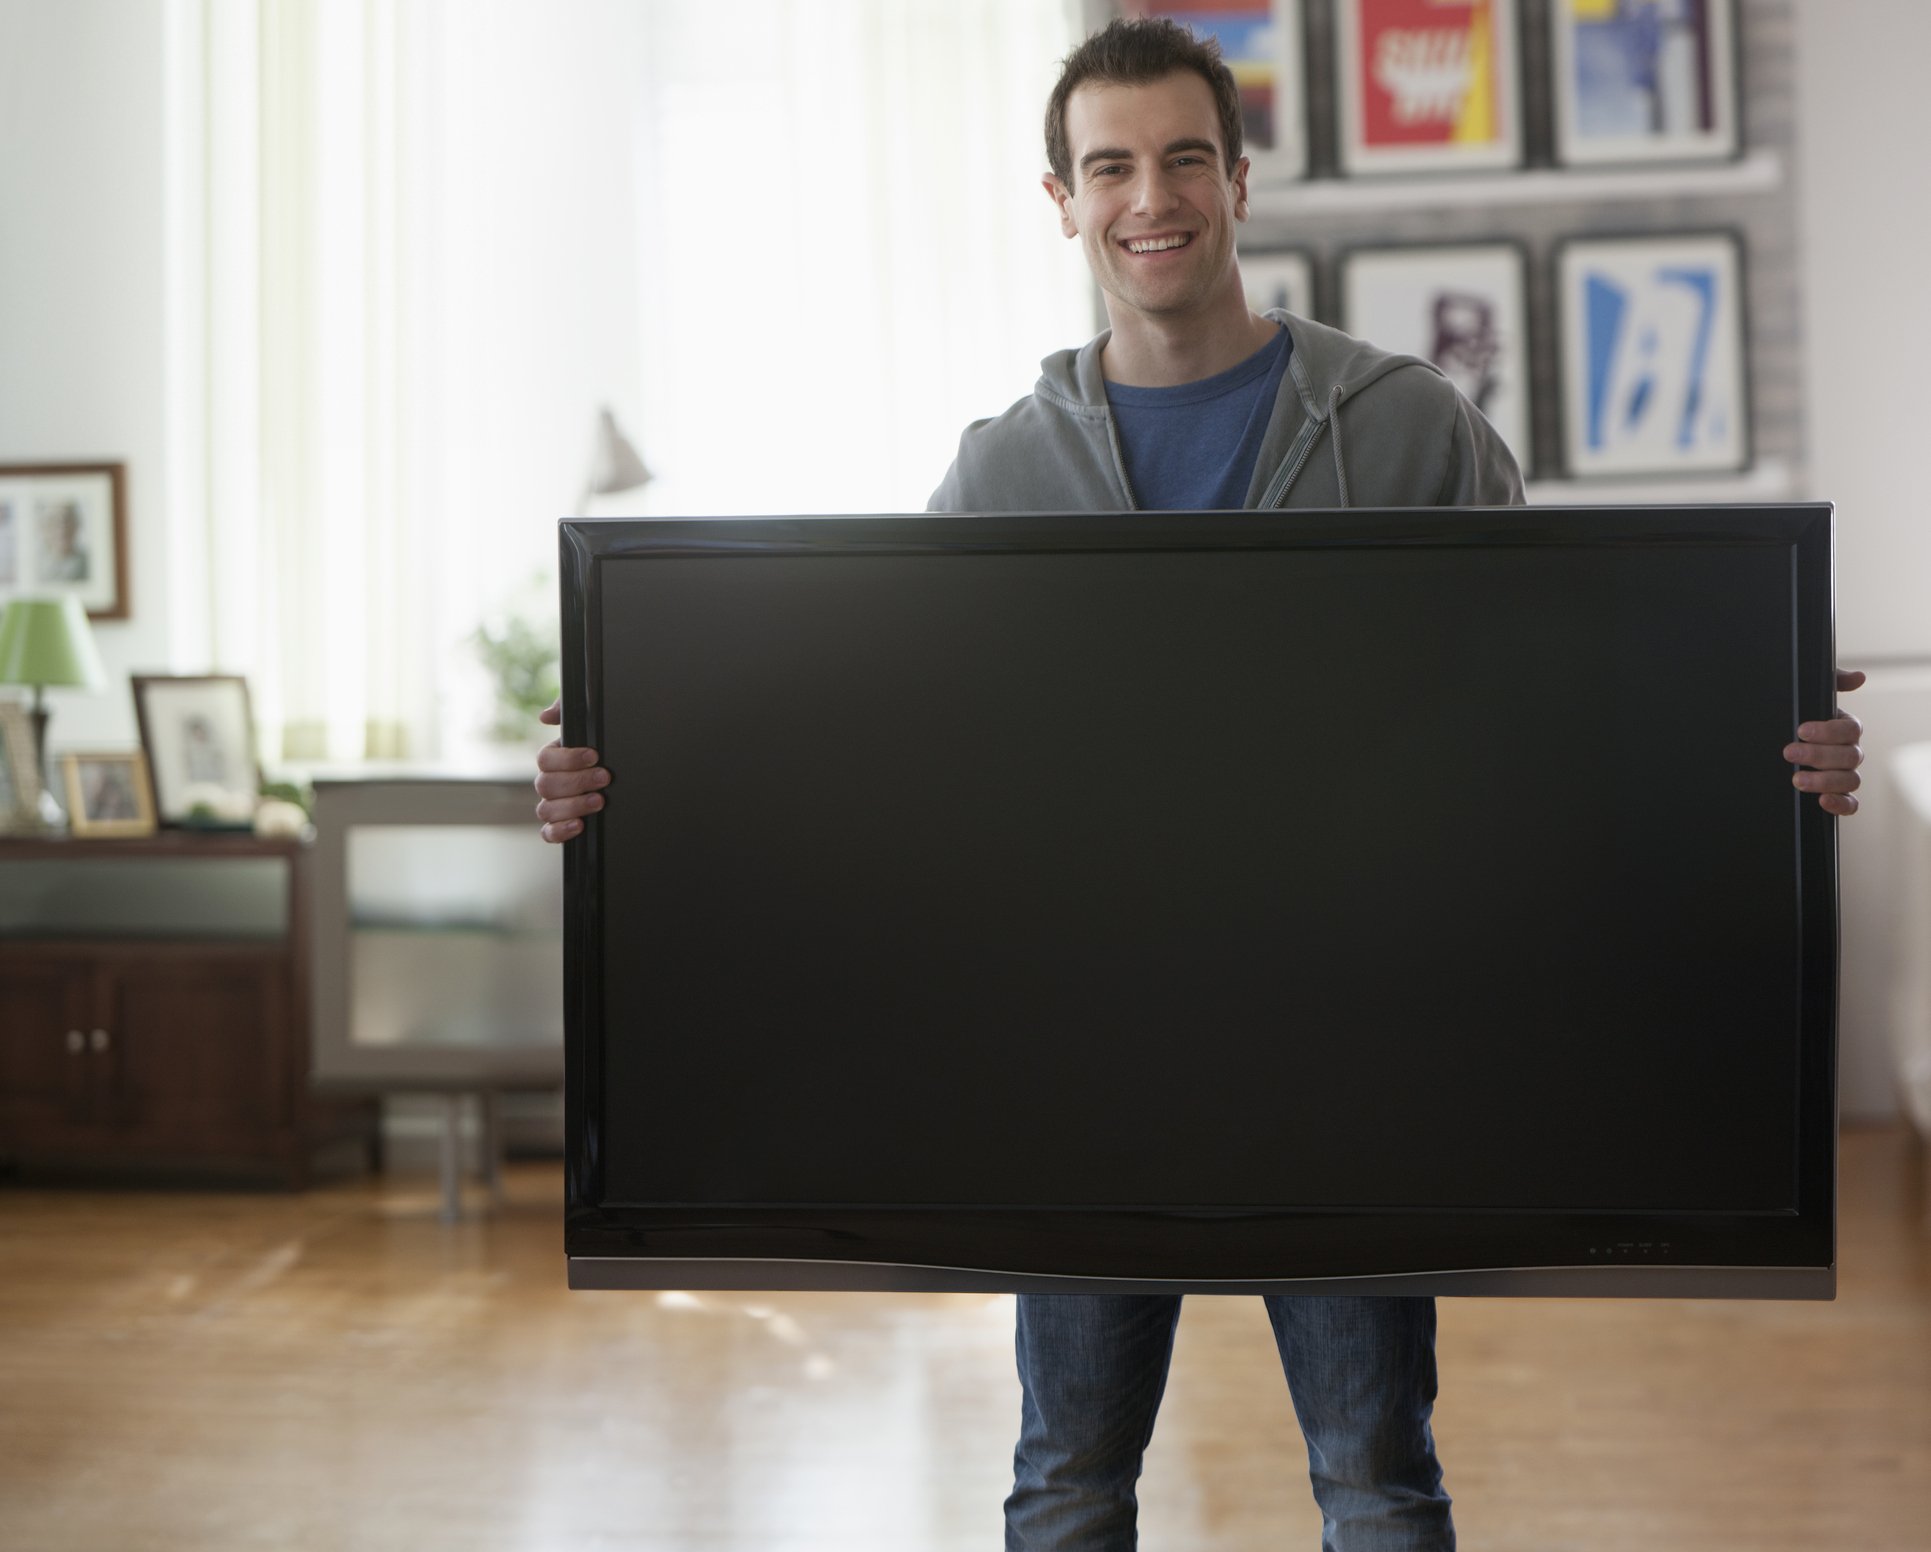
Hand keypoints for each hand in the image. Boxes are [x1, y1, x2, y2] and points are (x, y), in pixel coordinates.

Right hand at [534, 696, 609, 842]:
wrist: (621, 774)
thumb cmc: (601, 748)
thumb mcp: (590, 724)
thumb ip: (567, 710)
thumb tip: (546, 716)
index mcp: (555, 758)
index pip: (546, 759)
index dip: (568, 759)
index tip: (594, 756)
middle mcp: (550, 782)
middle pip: (546, 785)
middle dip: (577, 782)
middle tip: (604, 778)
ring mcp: (553, 804)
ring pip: (546, 809)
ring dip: (572, 806)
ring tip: (599, 801)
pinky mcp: (560, 825)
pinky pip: (548, 833)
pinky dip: (560, 831)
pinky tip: (579, 825)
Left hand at [1785, 669, 1865, 816]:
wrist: (1765, 739)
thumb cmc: (1793, 716)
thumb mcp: (1805, 694)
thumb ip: (1831, 681)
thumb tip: (1858, 678)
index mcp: (1843, 728)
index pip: (1850, 730)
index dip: (1828, 731)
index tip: (1801, 730)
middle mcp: (1848, 752)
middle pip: (1850, 756)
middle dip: (1819, 755)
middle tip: (1789, 753)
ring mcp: (1843, 775)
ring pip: (1851, 780)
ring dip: (1826, 781)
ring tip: (1797, 779)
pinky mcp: (1836, 795)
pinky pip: (1851, 804)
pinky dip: (1841, 804)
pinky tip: (1823, 801)